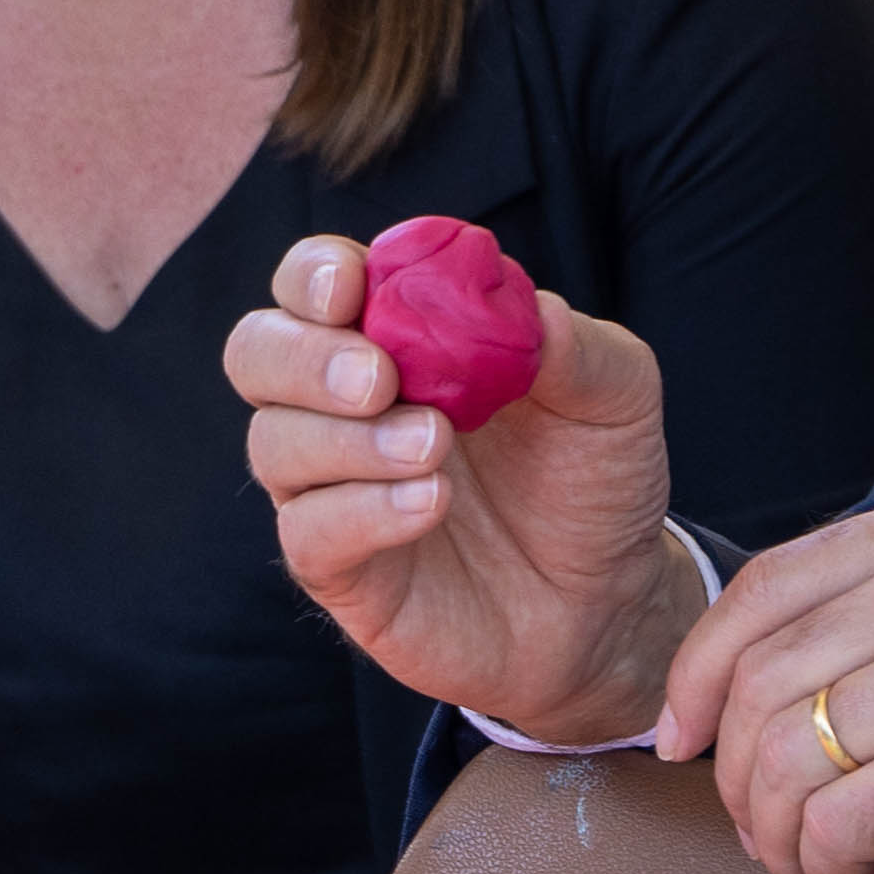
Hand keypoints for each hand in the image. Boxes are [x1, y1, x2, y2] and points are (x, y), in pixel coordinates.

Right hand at [225, 233, 697, 744]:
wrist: (610, 599)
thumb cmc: (593, 481)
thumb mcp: (616, 398)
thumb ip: (576, 345)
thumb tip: (528, 307)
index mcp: (395, 338)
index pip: (314, 284)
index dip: (314, 274)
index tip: (351, 286)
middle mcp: (343, 407)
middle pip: (256, 353)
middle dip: (303, 357)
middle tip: (380, 378)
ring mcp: (331, 489)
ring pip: (275, 444)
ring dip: (348, 439)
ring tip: (434, 446)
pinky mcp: (339, 570)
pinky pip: (307, 532)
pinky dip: (362, 511)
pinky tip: (430, 504)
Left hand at [657, 487, 873, 873]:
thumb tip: (742, 673)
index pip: (763, 588)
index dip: (697, 673)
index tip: (681, 739)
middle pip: (758, 683)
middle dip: (737, 779)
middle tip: (765, 834)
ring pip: (783, 757)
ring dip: (777, 835)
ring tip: (811, 866)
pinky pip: (835, 822)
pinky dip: (825, 866)